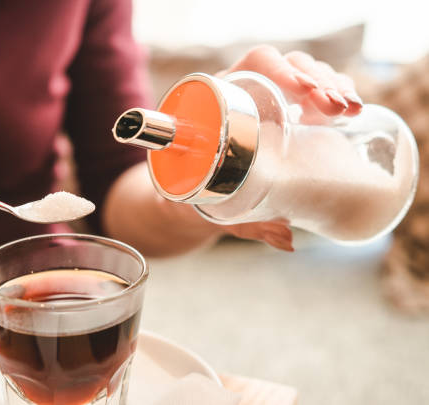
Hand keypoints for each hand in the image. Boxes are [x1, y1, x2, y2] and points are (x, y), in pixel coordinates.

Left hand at [210, 46, 363, 249]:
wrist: (195, 191)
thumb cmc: (197, 194)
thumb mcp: (217, 208)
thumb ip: (250, 223)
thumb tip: (288, 239)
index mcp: (222, 98)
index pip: (257, 63)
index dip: (283, 70)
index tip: (303, 90)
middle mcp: (249, 91)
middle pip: (290, 66)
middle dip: (318, 81)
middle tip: (335, 107)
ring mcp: (273, 99)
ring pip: (309, 75)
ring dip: (335, 86)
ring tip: (350, 109)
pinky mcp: (291, 110)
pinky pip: (319, 90)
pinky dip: (339, 94)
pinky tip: (353, 110)